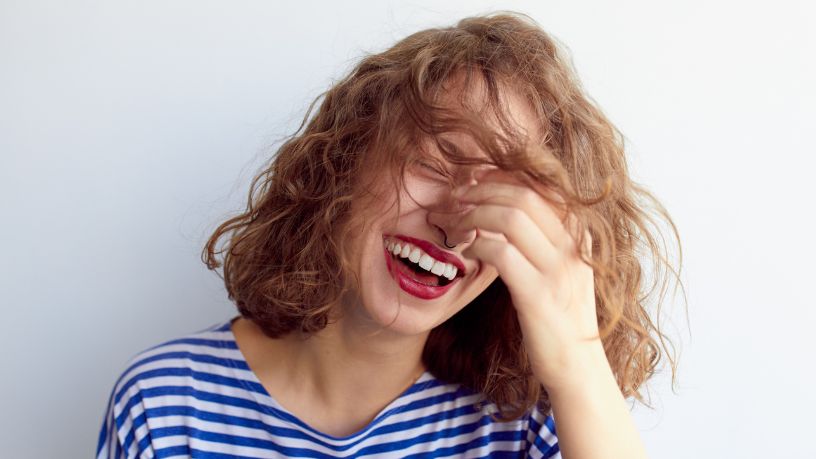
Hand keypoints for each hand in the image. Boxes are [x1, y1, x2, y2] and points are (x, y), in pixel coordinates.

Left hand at [451, 169, 604, 391]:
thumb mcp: (561, 269)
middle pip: (523, 194)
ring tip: (452, 223)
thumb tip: (504, 208)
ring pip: (510, 216)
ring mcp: (558, 270)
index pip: (541, 185)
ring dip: (472, 214)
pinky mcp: (538, 295)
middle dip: (481, 190)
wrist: (577, 367)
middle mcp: (574, 246)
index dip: (502, 175)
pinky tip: (466, 250)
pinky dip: (477, 244)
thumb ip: (543, 239)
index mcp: (580, 234)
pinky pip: (501, 252)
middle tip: (454, 198)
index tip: (473, 179)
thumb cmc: (560, 317)